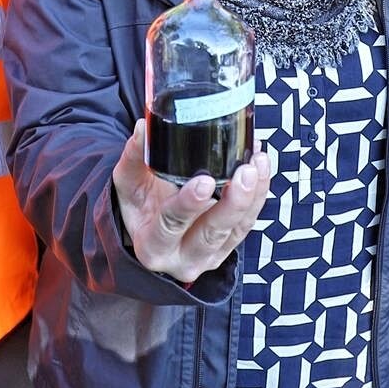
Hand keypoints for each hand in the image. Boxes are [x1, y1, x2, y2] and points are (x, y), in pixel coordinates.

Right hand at [112, 120, 273, 284]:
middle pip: (211, 234)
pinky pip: (248, 224)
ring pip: (236, 230)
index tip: (203, 181)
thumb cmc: (139, 203)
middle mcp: (181, 259)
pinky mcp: (228, 248)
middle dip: (232, 203)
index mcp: (152, 246)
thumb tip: (144, 128)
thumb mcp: (127, 183)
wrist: (151, 225)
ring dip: (252, 197)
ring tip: (257, 164)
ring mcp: (208, 256)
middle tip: (244, 172)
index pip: (170, 226)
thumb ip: (134, 156)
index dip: (188, 205)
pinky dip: (258, 196)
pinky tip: (260, 168)